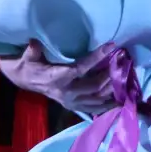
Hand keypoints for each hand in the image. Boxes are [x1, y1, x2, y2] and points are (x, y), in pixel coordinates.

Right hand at [0, 43, 119, 117]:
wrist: (26, 80)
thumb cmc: (29, 65)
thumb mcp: (28, 56)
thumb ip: (32, 50)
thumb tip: (34, 42)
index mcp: (56, 78)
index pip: (81, 68)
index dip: (97, 57)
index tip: (111, 46)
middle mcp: (66, 93)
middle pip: (94, 86)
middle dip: (109, 75)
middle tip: (121, 62)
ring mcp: (71, 102)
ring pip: (97, 99)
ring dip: (112, 89)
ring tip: (124, 77)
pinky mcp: (74, 106)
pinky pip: (94, 109)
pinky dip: (108, 105)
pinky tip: (120, 100)